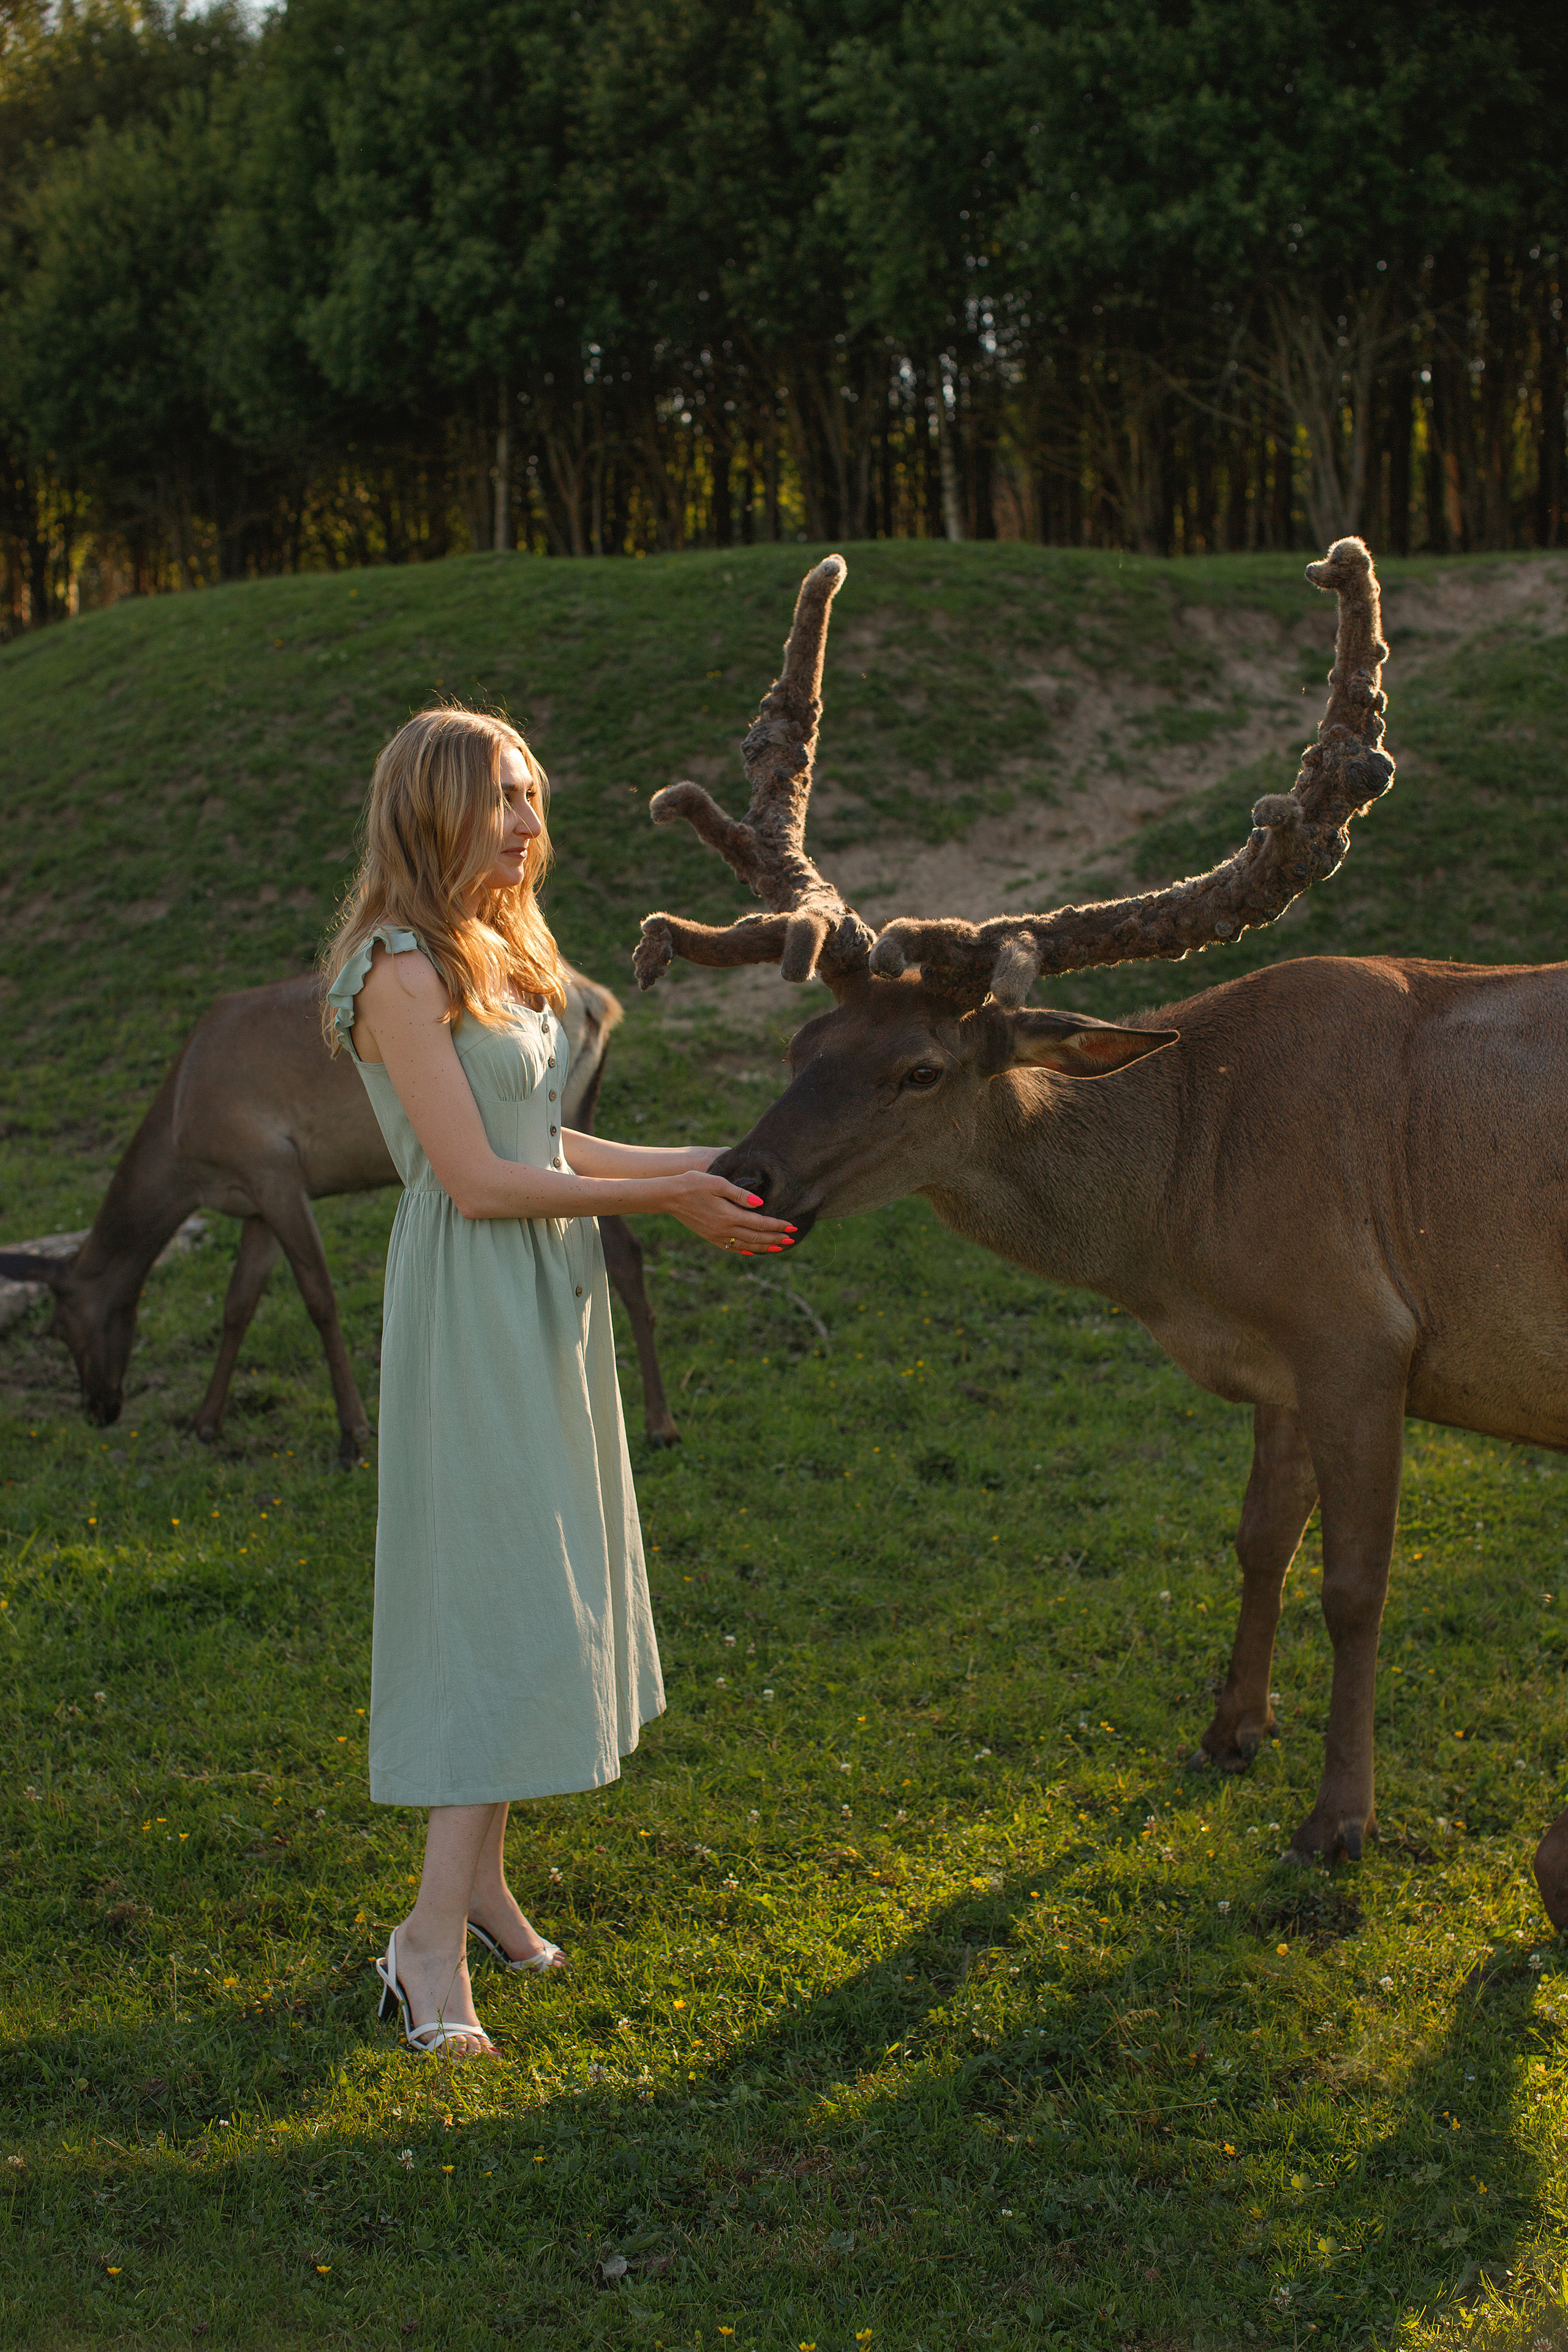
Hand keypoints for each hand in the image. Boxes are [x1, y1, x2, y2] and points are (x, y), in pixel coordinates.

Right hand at [655, 1170, 795, 1253]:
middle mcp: (724, 1229)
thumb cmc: (692, 1183)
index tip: (791, 1226)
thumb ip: (739, 1193)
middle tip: (791, 1239)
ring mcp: (716, 1235)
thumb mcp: (717, 1182)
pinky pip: (732, 1247)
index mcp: (729, 1215)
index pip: (760, 1223)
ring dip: (764, 1247)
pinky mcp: (709, 1236)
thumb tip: (760, 1204)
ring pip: (746, 1245)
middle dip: (775, 1239)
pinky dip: (746, 1250)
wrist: (668, 1196)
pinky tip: (753, 1251)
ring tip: (778, 1247)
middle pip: (756, 1237)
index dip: (777, 1225)